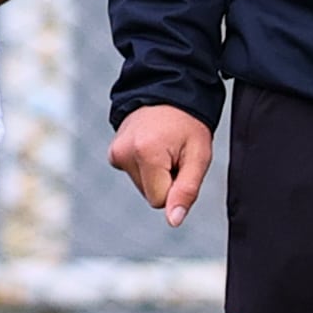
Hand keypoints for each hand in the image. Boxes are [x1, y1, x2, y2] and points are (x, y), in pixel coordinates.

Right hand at [108, 104, 214, 226]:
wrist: (168, 90)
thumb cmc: (189, 123)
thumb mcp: (199, 155)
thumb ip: (187, 190)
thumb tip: (173, 221)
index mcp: (147, 154)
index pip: (160, 201)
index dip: (176, 187)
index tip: (182, 162)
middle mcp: (124, 154)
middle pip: (149, 195)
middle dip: (165, 180)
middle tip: (174, 153)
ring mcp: (116, 153)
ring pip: (142, 186)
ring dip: (156, 172)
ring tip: (164, 146)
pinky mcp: (113, 153)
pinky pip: (133, 174)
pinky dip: (144, 165)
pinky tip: (151, 145)